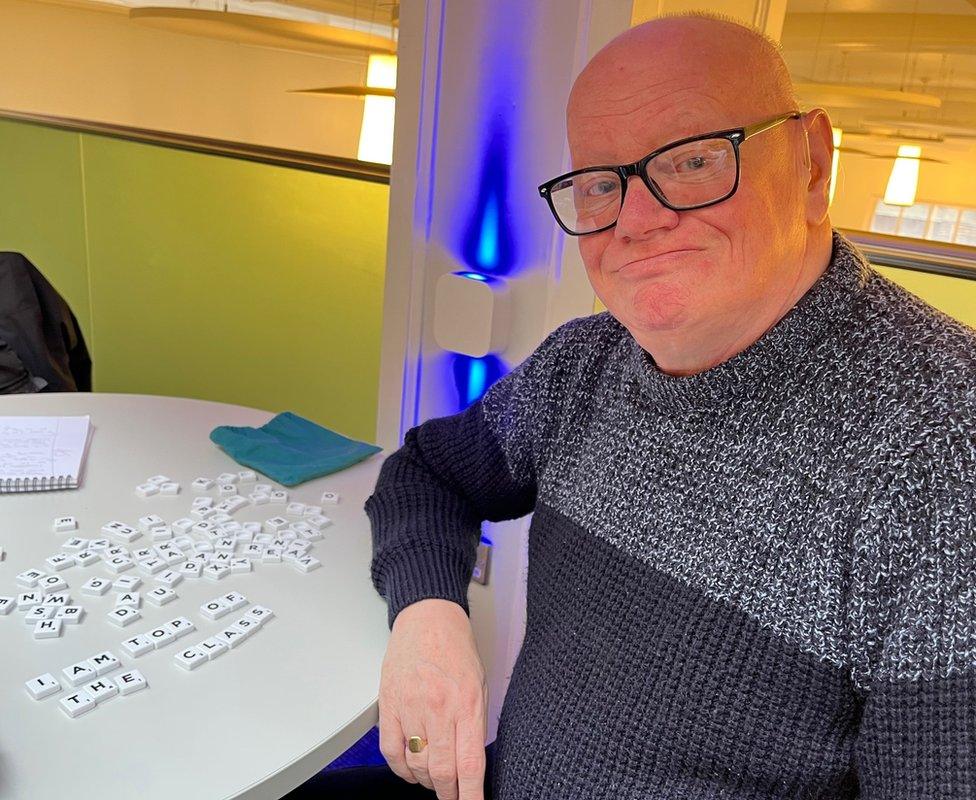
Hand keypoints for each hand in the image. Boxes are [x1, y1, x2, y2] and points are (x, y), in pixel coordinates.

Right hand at [378, 598, 489, 799]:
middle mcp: (439, 708)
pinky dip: (401, 769)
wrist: (427, 618)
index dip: (471, 795)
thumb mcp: (480, 684)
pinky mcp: (388, 705)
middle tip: (452, 796)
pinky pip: (390, 751)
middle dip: (448, 794)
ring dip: (426, 781)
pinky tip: (410, 769)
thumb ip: (476, 724)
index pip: (470, 765)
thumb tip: (472, 764)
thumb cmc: (456, 648)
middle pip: (441, 772)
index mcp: (467, 704)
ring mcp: (410, 707)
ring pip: (416, 765)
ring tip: (433, 779)